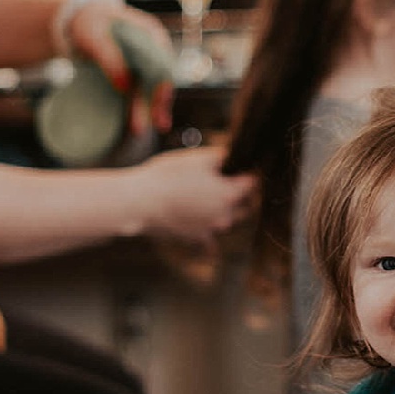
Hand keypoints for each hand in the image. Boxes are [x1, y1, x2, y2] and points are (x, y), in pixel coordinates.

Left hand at [63, 0, 176, 132]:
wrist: (82, 19)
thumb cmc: (90, 23)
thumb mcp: (95, 37)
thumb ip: (109, 58)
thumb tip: (125, 87)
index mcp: (151, 34)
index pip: (163, 61)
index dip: (163, 82)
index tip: (160, 99)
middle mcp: (153, 49)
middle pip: (160, 79)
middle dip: (158, 103)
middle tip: (158, 124)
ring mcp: (144, 61)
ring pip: (150, 88)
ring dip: (149, 110)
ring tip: (143, 130)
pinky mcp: (133, 72)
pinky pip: (141, 91)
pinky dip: (141, 107)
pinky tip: (141, 123)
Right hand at [133, 146, 256, 248]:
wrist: (140, 202)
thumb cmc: (168, 176)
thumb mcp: (198, 158)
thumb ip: (223, 156)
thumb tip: (237, 153)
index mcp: (230, 194)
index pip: (254, 183)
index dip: (249, 173)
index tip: (241, 168)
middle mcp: (227, 215)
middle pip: (245, 205)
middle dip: (240, 194)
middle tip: (224, 181)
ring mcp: (212, 229)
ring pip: (229, 220)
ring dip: (224, 211)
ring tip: (204, 197)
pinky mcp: (197, 239)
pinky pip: (211, 240)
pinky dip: (209, 232)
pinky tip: (200, 221)